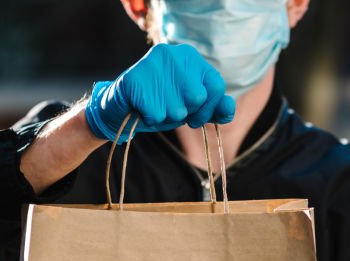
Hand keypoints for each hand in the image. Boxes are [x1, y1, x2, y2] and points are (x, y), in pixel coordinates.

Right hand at [85, 43, 235, 141]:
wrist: (121, 108)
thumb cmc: (161, 105)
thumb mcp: (192, 107)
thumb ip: (214, 108)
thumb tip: (228, 108)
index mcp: (190, 56)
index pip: (216, 85)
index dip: (208, 108)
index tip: (195, 115)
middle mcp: (173, 53)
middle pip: (197, 97)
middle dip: (186, 113)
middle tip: (171, 109)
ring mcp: (153, 64)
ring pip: (177, 108)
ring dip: (167, 117)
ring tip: (155, 106)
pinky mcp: (135, 79)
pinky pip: (157, 113)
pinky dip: (151, 118)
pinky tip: (143, 108)